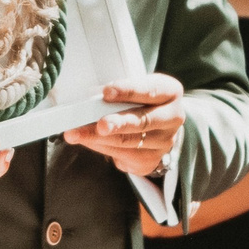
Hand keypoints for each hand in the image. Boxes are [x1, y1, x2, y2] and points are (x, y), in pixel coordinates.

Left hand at [65, 73, 184, 175]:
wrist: (154, 126)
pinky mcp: (150, 160)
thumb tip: (86, 98)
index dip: (129, 90)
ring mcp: (164, 141)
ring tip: (75, 133)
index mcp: (170, 91)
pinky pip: (121, 155)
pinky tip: (85, 140)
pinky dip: (99, 147)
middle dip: (119, 123)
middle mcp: (172, 117)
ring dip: (98, 138)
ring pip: (128, 141)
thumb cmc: (137, 99)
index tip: (106, 92)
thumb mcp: (134, 88)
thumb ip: (118, 92)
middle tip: (100, 125)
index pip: (151, 89)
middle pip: (143, 121)